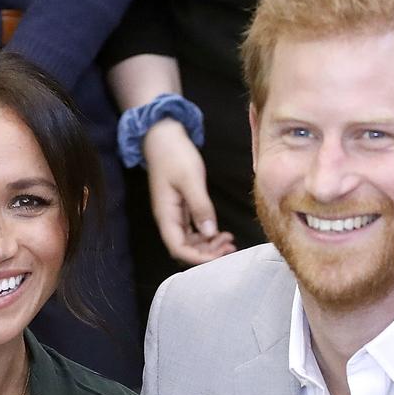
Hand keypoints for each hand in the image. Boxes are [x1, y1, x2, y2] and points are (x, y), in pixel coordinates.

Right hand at [143, 120, 235, 266]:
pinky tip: (221, 232)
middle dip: (207, 253)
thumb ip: (200, 207)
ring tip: (229, 241)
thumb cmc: (174, 155)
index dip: (198, 257)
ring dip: (209, 245)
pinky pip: (194, 230)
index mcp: (166, 216)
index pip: (178, 248)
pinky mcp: (182, 209)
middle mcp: (169, 220)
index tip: (219, 256)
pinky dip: (207, 234)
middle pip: (186, 248)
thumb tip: (210, 233)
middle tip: (230, 247)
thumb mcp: (190, 179)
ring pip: (191, 241)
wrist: (163, 137)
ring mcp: (175, 215)